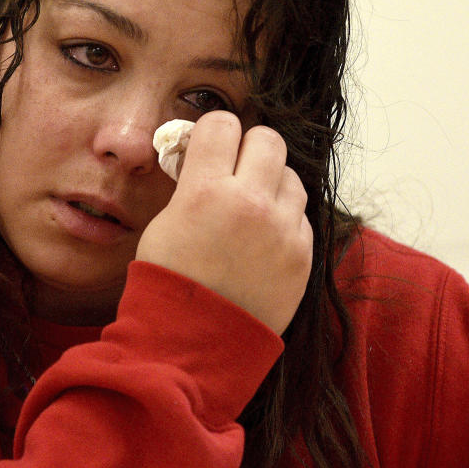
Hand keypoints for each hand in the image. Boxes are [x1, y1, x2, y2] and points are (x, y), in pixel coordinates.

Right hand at [136, 111, 312, 333]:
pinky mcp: (303, 256)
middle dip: (250, 148)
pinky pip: (301, 216)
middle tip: (236, 168)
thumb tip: (205, 155)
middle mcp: (250, 203)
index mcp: (206, 190)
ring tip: (253, 207)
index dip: (214, 131)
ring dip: (272, 183)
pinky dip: (284, 219)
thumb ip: (191, 183)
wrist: (194, 343)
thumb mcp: (165, 221)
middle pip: (268, 139)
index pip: (222, 124)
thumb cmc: (169, 281)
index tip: (211, 145)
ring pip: (291, 176)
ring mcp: (282, 230)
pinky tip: (263, 239)